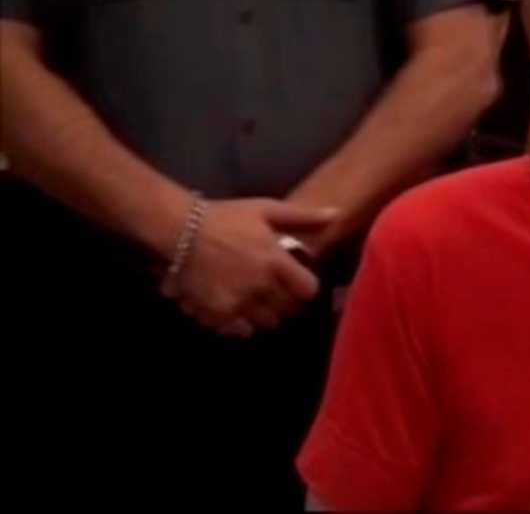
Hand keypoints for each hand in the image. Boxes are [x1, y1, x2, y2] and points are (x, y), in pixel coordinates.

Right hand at [169, 199, 338, 337]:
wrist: (179, 230)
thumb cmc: (226, 217)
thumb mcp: (266, 209)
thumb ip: (303, 217)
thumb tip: (337, 214)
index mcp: (276, 261)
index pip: (309, 290)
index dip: (305, 288)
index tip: (298, 282)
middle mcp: (261, 285)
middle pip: (288, 310)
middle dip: (287, 303)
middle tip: (277, 293)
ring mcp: (238, 302)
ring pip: (266, 324)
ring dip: (266, 315)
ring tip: (258, 303)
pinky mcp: (217, 314)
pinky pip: (239, 331)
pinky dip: (241, 325)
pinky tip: (236, 310)